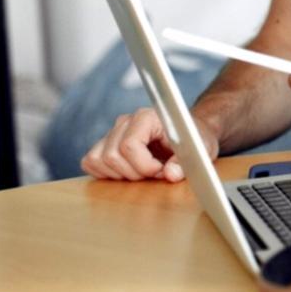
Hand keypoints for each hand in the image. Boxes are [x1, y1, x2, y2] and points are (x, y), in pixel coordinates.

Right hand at [80, 106, 219, 181]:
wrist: (190, 134)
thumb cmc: (195, 140)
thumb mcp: (200, 150)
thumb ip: (185, 162)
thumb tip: (170, 174)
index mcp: (147, 117)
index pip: (129, 145)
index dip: (143, 165)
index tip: (161, 171)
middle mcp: (126, 121)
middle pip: (112, 155)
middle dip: (135, 173)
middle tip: (156, 173)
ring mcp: (113, 132)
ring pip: (98, 160)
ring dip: (120, 174)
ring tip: (143, 172)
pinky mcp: (105, 144)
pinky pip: (90, 162)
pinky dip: (106, 173)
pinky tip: (128, 172)